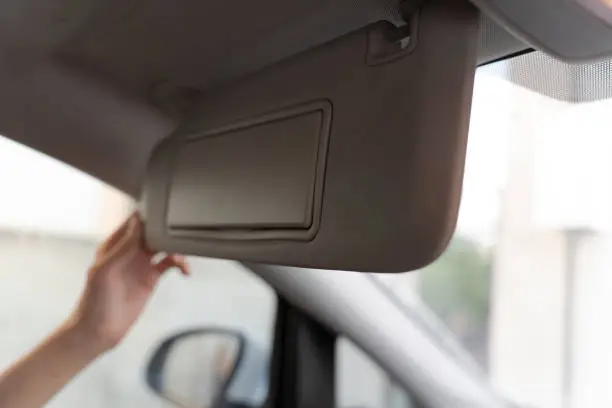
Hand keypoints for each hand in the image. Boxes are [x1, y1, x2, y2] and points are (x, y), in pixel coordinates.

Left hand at [67, 211, 188, 350]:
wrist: (98, 331)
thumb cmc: (94, 301)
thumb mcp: (105, 270)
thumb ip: (122, 247)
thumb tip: (138, 222)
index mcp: (114, 245)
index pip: (134, 223)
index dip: (149, 216)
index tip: (164, 212)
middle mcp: (129, 251)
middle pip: (153, 232)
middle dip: (167, 230)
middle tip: (180, 232)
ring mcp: (141, 264)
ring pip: (164, 247)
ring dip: (176, 248)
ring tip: (181, 258)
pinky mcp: (151, 278)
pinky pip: (170, 265)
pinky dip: (180, 264)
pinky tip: (185, 270)